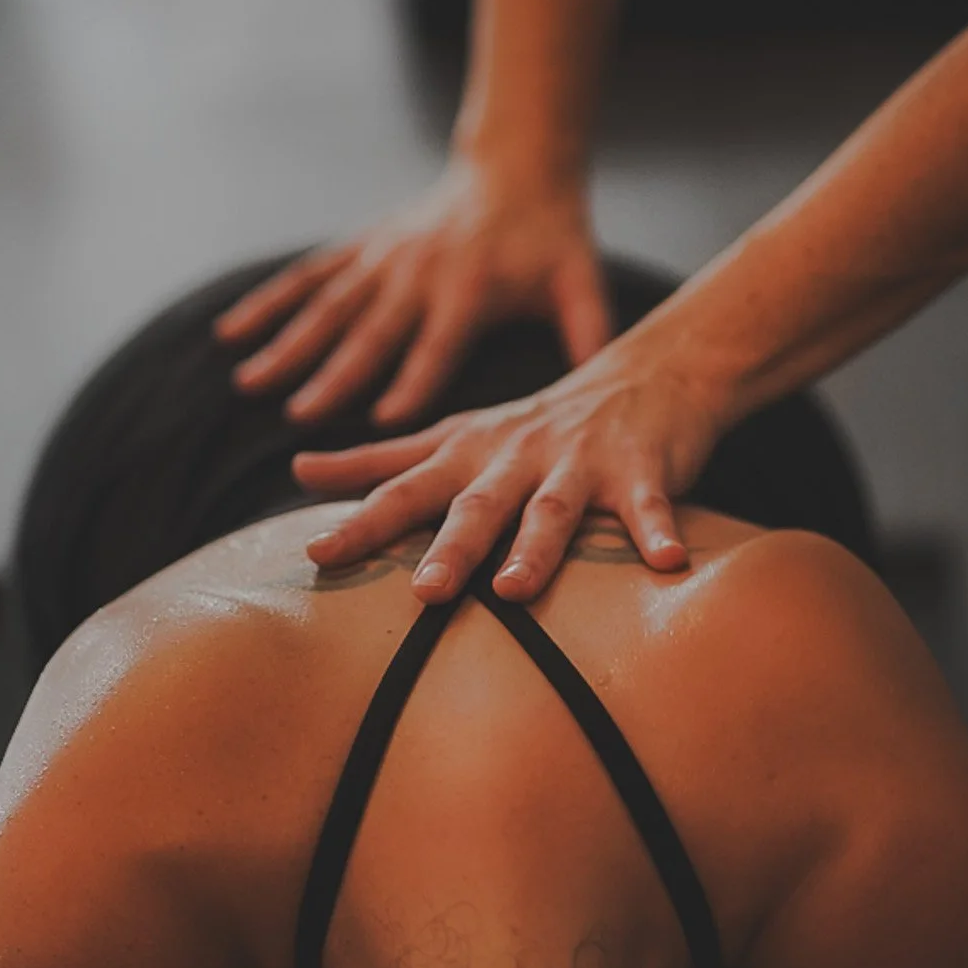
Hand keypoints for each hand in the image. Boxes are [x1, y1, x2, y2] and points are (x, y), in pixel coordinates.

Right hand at [214, 159, 609, 424]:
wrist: (515, 166)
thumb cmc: (552, 238)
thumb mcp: (579, 282)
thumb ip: (589, 333)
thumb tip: (606, 390)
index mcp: (471, 287)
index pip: (440, 341)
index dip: (414, 378)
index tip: (384, 421)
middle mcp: (419, 271)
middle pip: (373, 330)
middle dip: (337, 374)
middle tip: (303, 417)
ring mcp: (384, 256)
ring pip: (329, 306)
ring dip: (288, 344)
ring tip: (249, 384)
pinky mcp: (362, 246)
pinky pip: (309, 277)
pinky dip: (268, 303)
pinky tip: (231, 334)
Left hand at [292, 309, 726, 602]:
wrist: (645, 373)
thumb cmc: (537, 422)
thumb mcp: (453, 434)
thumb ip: (378, 459)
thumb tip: (298, 468)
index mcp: (469, 454)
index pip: (404, 490)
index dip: (361, 521)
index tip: (316, 553)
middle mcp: (518, 458)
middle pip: (478, 505)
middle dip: (450, 548)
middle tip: (424, 593)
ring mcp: (580, 463)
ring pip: (554, 509)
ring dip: (536, 548)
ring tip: (516, 590)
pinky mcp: (641, 470)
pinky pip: (648, 506)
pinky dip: (657, 531)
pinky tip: (669, 562)